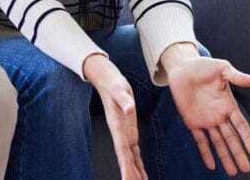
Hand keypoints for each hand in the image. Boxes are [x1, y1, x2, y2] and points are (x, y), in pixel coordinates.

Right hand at [83, 54, 146, 179]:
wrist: (107, 79)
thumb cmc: (112, 83)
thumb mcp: (119, 89)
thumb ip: (124, 100)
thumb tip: (129, 109)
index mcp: (118, 125)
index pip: (122, 150)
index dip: (126, 167)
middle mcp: (121, 133)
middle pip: (125, 159)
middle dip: (130, 175)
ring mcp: (125, 133)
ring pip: (131, 158)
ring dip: (135, 172)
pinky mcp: (129, 131)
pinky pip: (135, 151)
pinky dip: (138, 163)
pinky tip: (142, 173)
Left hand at [161, 44, 249, 175]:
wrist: (182, 67)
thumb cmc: (203, 66)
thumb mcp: (222, 69)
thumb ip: (237, 77)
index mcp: (228, 105)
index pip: (240, 125)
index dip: (247, 137)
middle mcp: (219, 115)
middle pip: (231, 138)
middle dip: (238, 153)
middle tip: (246, 168)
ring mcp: (206, 120)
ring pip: (217, 142)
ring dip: (225, 156)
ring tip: (233, 172)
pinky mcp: (191, 122)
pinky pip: (200, 140)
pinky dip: (205, 153)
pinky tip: (211, 165)